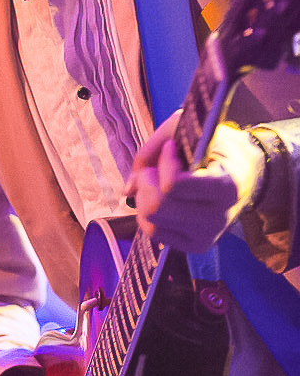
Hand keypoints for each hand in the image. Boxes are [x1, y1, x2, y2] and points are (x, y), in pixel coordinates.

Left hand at [126, 113, 264, 254]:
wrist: (247, 176)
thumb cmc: (218, 149)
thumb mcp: (194, 130)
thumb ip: (157, 145)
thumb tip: (129, 188)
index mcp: (226, 187)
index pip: (173, 185)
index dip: (164, 162)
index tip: (171, 147)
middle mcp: (219, 217)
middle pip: (158, 207)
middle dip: (146, 182)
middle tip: (155, 168)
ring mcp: (208, 235)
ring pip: (152, 222)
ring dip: (145, 198)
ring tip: (157, 183)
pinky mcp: (197, 245)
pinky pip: (155, 233)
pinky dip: (148, 214)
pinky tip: (160, 198)